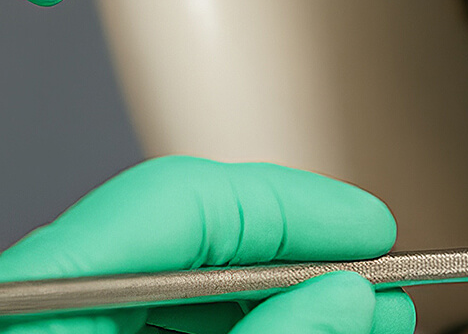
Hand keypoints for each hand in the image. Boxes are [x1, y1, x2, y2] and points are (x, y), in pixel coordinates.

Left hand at [0, 156, 413, 333]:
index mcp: (36, 304)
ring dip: (287, 296)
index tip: (371, 232)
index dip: (292, 208)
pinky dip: (243, 326)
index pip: (179, 200)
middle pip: (185, 240)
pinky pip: (162, 323)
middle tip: (379, 284)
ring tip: (360, 317)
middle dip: (300, 259)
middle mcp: (39, 308)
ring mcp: (55, 330)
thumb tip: (345, 297)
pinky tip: (300, 330)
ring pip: (185, 286)